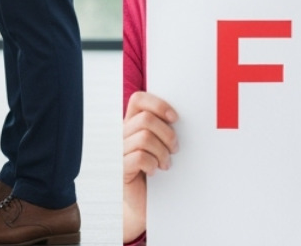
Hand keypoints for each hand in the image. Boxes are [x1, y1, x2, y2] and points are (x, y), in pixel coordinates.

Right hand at [123, 91, 177, 242]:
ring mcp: (118, 151)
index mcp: (131, 123)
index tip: (175, 118)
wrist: (144, 201)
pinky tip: (154, 171)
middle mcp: (122, 134)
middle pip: (145, 119)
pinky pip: (139, 157)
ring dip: (162, 152)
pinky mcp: (120, 169)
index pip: (138, 100)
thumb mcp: (161, 145)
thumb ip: (164, 128)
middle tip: (175, 148)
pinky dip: (152, 164)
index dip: (158, 104)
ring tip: (166, 163)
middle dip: (167, 134)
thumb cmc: (156, 169)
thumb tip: (182, 117)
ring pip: (144, 138)